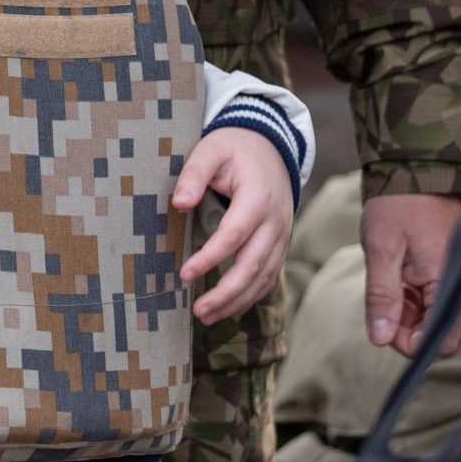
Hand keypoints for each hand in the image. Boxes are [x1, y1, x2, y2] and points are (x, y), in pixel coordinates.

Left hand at [175, 127, 296, 325]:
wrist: (270, 146)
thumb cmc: (236, 149)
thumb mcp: (212, 149)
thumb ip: (194, 174)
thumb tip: (178, 203)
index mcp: (258, 197)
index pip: (234, 235)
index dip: (210, 258)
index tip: (184, 274)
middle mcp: (275, 220)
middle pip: (253, 264)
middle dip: (226, 292)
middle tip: (198, 309)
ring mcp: (282, 234)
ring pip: (264, 276)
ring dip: (237, 300)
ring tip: (207, 315)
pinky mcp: (281, 243)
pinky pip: (270, 275)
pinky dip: (251, 295)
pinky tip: (229, 307)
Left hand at [362, 192, 460, 357]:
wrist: (422, 162)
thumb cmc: (401, 202)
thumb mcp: (382, 248)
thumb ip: (383, 297)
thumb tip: (380, 338)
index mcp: (458, 279)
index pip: (439, 340)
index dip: (407, 341)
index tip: (383, 323)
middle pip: (444, 331)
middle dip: (411, 326)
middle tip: (385, 300)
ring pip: (443, 315)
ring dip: (415, 310)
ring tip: (393, 279)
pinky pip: (446, 296)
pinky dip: (422, 295)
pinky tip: (404, 274)